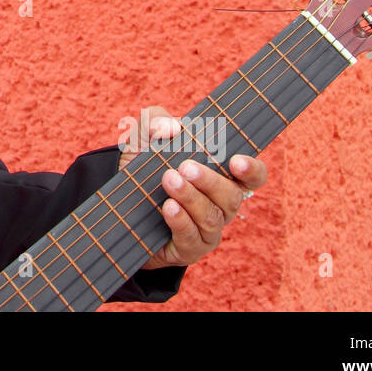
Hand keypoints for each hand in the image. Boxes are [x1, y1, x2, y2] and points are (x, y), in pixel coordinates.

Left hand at [117, 106, 266, 270]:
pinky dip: (181, 221)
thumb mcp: (143, 139)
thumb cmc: (143, 168)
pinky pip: (192, 237)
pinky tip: (168, 208)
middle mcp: (221, 204)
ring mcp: (207, 229)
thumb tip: (171, 127)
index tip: (236, 161)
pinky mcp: (190, 248)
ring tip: (169, 180)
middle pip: (232, 196)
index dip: (252, 170)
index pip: (252, 176)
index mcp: (221, 176)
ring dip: (191, 197)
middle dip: (210, 181)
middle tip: (185, 167)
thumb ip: (155, 122)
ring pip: (212, 217)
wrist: (118, 206)